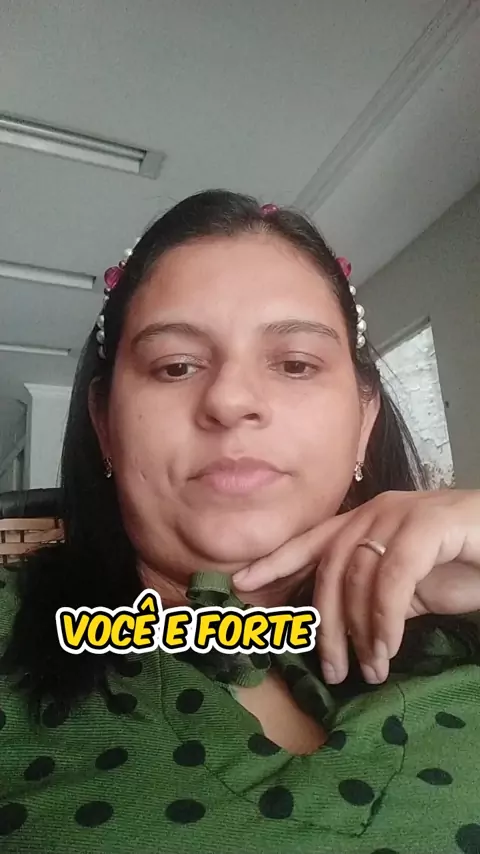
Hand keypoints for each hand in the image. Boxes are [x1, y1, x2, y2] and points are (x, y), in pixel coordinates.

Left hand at [233, 490, 479, 684]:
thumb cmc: (461, 567)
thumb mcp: (405, 588)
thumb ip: (369, 597)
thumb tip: (332, 629)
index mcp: (364, 521)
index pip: (310, 541)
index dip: (274, 562)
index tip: (240, 585)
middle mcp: (376, 511)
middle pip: (328, 567)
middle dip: (323, 624)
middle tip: (329, 670)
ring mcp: (402, 513)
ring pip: (356, 574)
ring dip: (359, 631)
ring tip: (370, 669)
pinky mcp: (430, 524)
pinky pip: (393, 577)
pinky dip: (386, 617)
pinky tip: (388, 648)